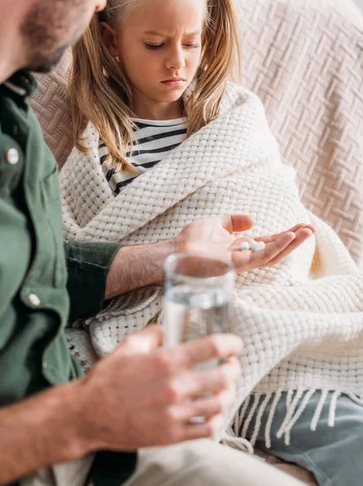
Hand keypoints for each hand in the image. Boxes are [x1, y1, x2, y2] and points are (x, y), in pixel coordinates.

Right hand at [76, 326, 242, 451]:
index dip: (231, 343)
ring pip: (220, 404)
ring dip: (228, 393)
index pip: (212, 347)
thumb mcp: (128, 346)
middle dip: (234, 369)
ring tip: (225, 388)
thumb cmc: (106, 379)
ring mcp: (176, 414)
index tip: (235, 344)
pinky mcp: (172, 436)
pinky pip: (207, 429)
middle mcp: (175, 387)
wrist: (87, 414)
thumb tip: (168, 329)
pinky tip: (213, 412)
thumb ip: (153, 334)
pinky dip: (216, 419)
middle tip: (232, 365)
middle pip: (224, 377)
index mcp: (166, 361)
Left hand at [175, 215, 313, 273]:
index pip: (268, 242)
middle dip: (294, 239)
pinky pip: (260, 257)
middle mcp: (243, 257)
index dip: (285, 234)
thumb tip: (253, 220)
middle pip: (275, 249)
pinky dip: (276, 248)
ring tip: (308, 231)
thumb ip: (234, 222)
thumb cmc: (189, 241)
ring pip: (273, 255)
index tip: (302, 225)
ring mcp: (241, 263)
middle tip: (311, 229)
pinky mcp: (236, 266)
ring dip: (291, 244)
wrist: (173, 252)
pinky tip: (289, 237)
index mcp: (240, 248)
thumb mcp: (215, 224)